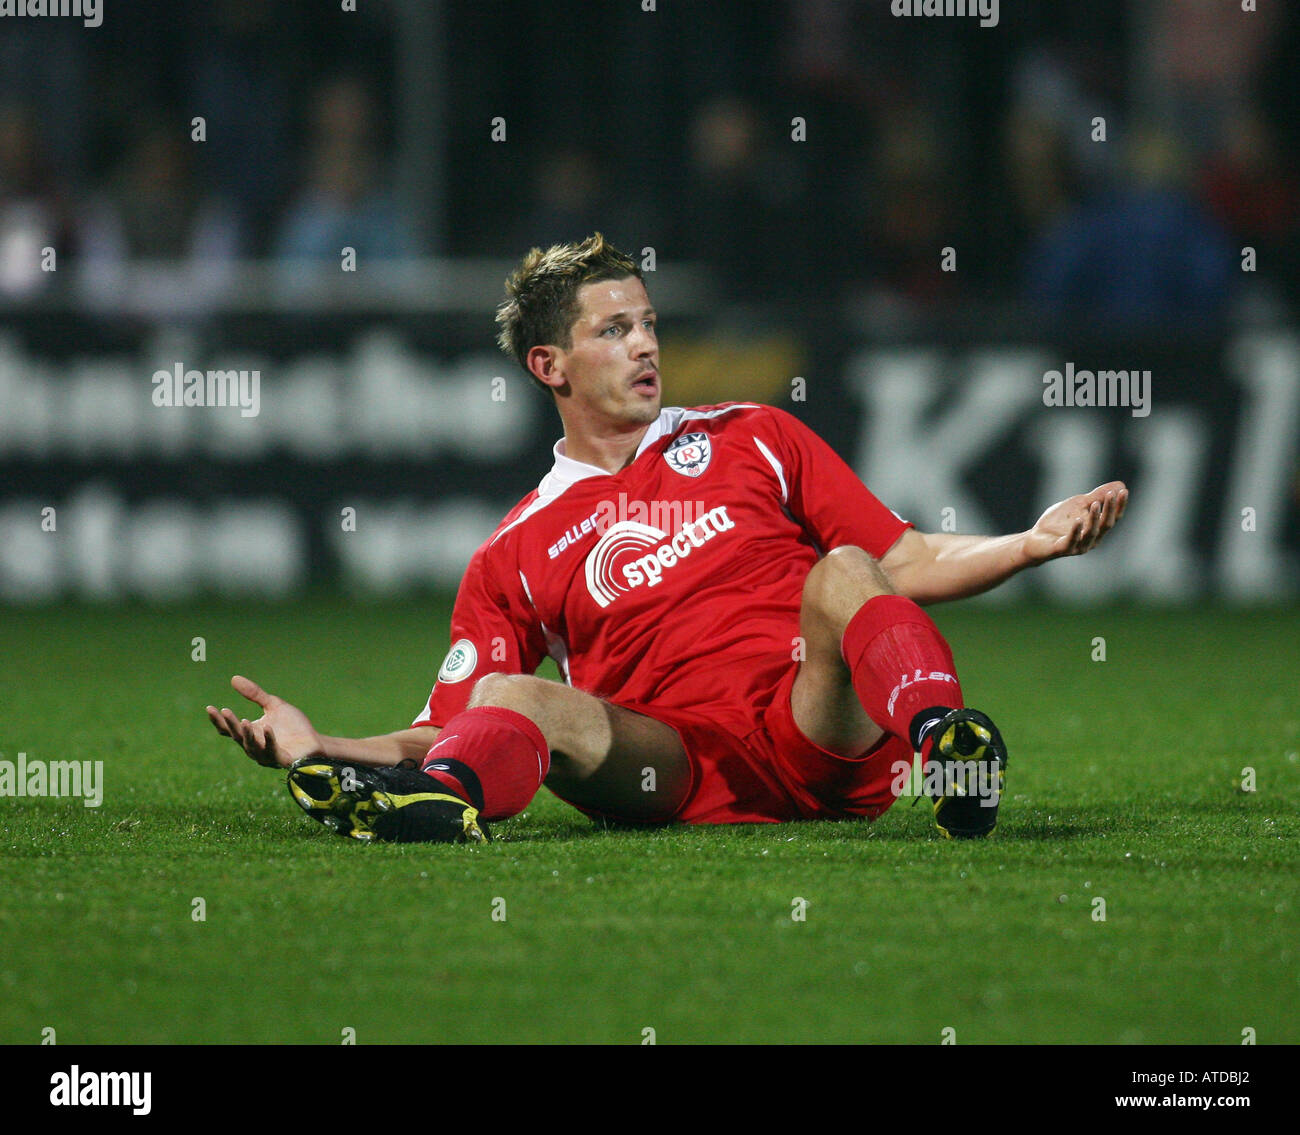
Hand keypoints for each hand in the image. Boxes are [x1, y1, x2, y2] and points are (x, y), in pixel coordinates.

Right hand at [206, 675, 323, 768]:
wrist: (314, 741)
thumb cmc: (293, 726)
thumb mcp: (273, 705)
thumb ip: (255, 694)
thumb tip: (233, 678)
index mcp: (251, 733)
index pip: (229, 729)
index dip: (219, 720)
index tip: (210, 708)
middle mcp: (254, 746)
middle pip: (237, 736)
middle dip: (230, 724)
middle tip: (224, 711)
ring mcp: (266, 754)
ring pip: (251, 745)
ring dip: (246, 734)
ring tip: (243, 720)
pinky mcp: (280, 759)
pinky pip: (272, 750)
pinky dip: (268, 739)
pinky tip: (267, 727)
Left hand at [1023, 481, 1128, 564]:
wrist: (1035, 538)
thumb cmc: (1059, 522)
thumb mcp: (1078, 505)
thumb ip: (1096, 496)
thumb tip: (1120, 485)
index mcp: (1098, 529)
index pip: (1113, 517)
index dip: (1119, 505)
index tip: (1124, 491)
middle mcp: (1092, 539)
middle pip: (1106, 525)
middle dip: (1109, 509)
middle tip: (1111, 494)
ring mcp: (1079, 546)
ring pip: (1091, 533)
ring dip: (1094, 518)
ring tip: (1095, 504)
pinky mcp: (1064, 549)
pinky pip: (1072, 540)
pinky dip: (1075, 530)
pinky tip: (1077, 520)